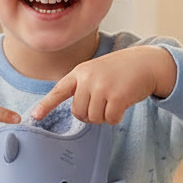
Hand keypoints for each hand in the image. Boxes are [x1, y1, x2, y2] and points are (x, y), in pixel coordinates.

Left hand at [30, 46, 176, 124]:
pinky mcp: (116, 96)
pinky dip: (116, 118)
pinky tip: (123, 106)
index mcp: (80, 72)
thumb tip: (79, 113)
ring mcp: (102, 86)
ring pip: (94, 118)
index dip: (46, 104)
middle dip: (91, 115)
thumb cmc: (122, 70)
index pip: (59, 90)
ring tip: (115, 101)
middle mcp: (88, 78)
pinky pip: (110, 119)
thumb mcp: (97, 71)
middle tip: (104, 104)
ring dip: (105, 116)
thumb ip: (84, 86)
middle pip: (79, 112)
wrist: (147, 63)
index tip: (35, 116)